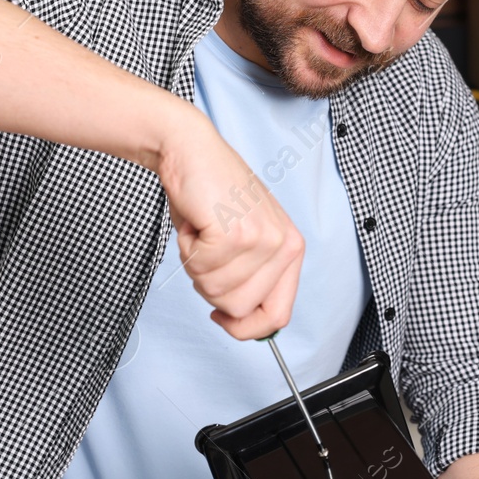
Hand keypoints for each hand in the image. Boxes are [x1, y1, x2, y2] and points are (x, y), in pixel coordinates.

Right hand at [155, 109, 303, 340]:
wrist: (191, 151)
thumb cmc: (211, 194)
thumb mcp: (244, 240)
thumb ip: (251, 279)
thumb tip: (243, 324)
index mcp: (292, 249)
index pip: (278, 315)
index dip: (246, 328)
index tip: (222, 316)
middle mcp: (285, 245)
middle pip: (240, 308)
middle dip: (210, 285)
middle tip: (207, 248)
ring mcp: (262, 240)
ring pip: (216, 291)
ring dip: (196, 263)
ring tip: (203, 230)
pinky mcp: (236, 234)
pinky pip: (199, 268)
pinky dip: (186, 249)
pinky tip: (196, 222)